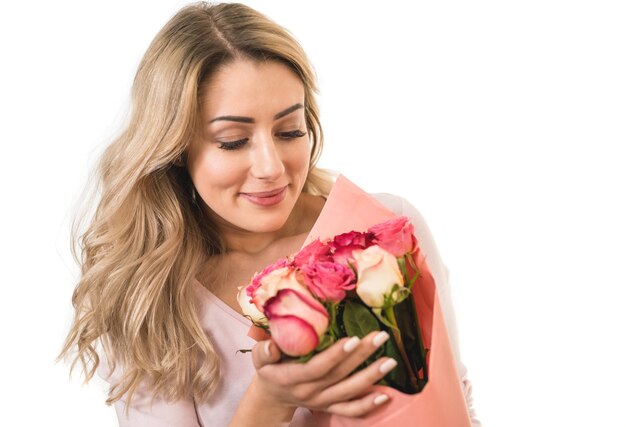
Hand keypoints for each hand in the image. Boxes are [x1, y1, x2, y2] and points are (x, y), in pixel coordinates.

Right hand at [249, 330, 395, 417]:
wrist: (272, 396)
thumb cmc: (269, 368)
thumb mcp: (260, 358)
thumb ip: (263, 351)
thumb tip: (271, 345)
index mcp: (291, 378)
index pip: (316, 368)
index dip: (335, 356)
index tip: (352, 338)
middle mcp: (309, 392)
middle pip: (338, 375)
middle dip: (361, 356)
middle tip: (379, 337)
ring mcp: (321, 402)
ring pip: (349, 392)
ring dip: (371, 377)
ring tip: (389, 361)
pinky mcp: (329, 407)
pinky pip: (351, 410)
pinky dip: (369, 405)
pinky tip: (386, 395)